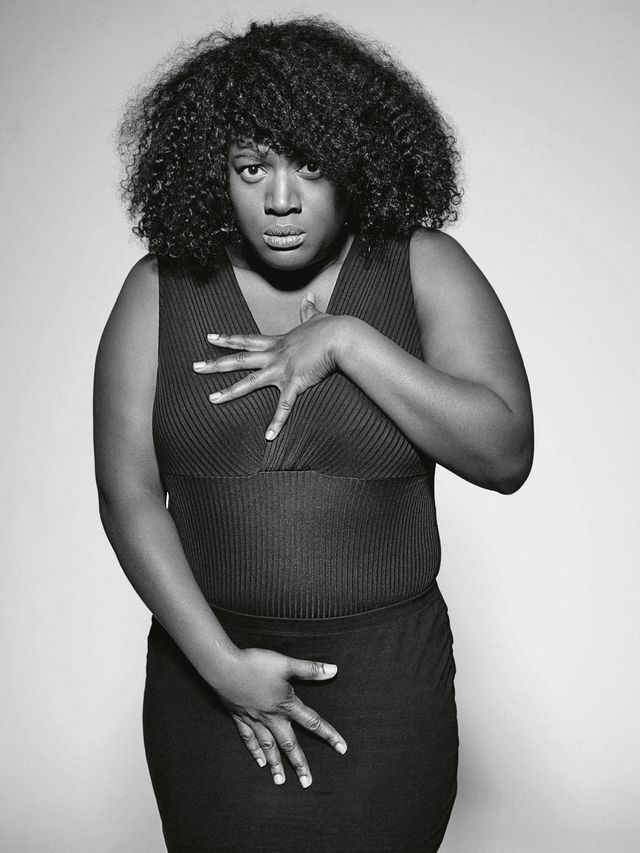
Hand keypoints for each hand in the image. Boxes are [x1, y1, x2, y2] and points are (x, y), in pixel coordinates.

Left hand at [193, 293, 343, 439]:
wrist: (340, 337)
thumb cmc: (330, 329)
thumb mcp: (316, 318)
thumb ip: (309, 310)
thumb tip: (310, 297)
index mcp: (277, 343)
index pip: (246, 340)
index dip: (227, 339)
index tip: (209, 338)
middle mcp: (274, 356)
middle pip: (238, 360)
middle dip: (215, 364)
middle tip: (195, 367)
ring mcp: (282, 370)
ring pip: (249, 382)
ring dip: (229, 392)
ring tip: (211, 399)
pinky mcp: (295, 383)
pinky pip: (284, 406)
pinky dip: (277, 422)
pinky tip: (269, 436)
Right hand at [215, 646, 346, 787]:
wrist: (224, 667)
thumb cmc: (256, 664)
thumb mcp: (286, 664)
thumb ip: (310, 669)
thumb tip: (333, 670)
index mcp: (286, 705)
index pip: (313, 723)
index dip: (329, 735)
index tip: (342, 749)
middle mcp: (272, 718)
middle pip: (289, 744)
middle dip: (300, 764)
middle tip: (307, 782)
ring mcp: (254, 720)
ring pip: (268, 746)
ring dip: (276, 764)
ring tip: (281, 781)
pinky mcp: (240, 717)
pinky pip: (248, 739)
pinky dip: (254, 751)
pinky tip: (259, 762)